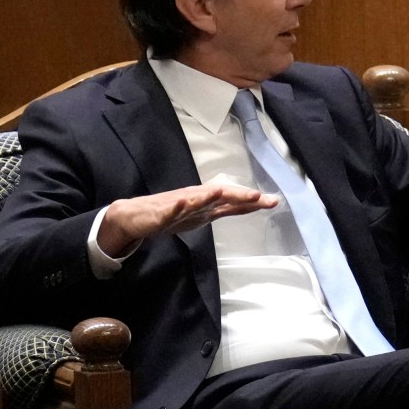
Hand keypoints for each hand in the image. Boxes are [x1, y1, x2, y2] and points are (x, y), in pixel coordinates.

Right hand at [97, 181, 278, 255]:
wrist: (135, 216)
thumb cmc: (171, 213)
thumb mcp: (203, 214)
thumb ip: (225, 210)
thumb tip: (250, 206)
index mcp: (206, 203)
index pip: (233, 201)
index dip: (252, 201)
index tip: (273, 201)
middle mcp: (195, 200)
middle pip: (220, 196)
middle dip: (238, 196)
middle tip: (257, 196)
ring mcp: (178, 205)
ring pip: (195, 199)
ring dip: (209, 196)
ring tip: (222, 192)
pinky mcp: (160, 213)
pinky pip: (169, 210)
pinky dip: (176, 206)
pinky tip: (183, 201)